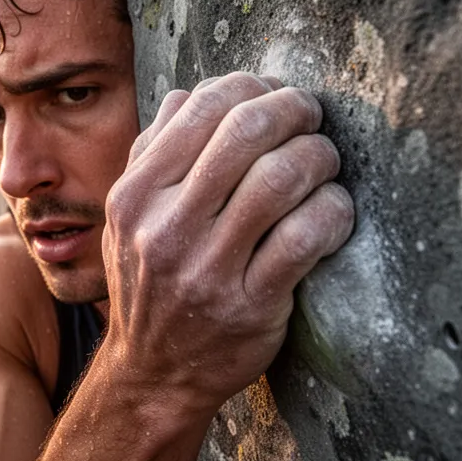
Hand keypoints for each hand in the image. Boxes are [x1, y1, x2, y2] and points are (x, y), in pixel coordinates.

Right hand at [102, 72, 354, 414]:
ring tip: (324, 163)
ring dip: (320, 157)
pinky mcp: (252, 306)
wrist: (153, 374)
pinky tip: (334, 210)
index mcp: (134, 196)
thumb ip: (152, 154)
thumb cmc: (149, 284)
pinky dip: (334, 210)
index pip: (200, 108)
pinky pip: (308, 237)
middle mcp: (165, 228)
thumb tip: (192, 94)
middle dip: (294, 110)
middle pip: (246, 132)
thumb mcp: (127, 220)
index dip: (252, 86)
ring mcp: (208, 269)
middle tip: (312, 117)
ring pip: (282, 178)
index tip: (274, 94)